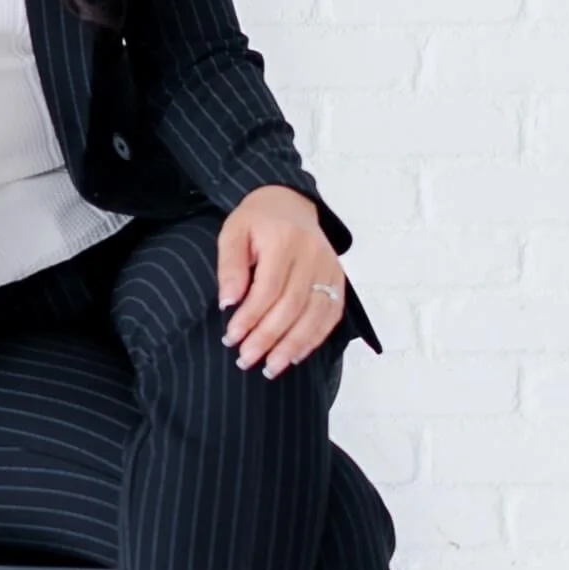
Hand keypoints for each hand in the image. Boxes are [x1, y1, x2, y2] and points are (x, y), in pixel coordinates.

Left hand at [216, 185, 346, 378]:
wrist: (289, 202)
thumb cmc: (257, 221)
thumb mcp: (233, 233)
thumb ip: (230, 266)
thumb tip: (228, 303)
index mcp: (284, 240)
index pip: (268, 288)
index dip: (250, 317)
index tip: (231, 338)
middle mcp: (312, 254)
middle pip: (292, 306)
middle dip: (268, 338)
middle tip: (246, 360)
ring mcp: (330, 266)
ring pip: (314, 315)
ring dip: (292, 346)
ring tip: (271, 367)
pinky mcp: (339, 278)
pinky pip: (331, 314)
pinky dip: (315, 338)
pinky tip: (297, 355)